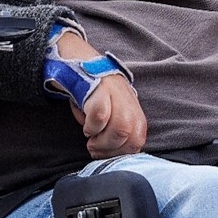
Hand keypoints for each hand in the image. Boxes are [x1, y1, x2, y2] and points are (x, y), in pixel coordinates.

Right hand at [52, 29, 147, 157]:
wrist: (79, 62)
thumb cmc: (93, 94)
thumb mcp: (110, 112)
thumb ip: (115, 130)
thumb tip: (110, 152)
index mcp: (134, 110)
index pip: (139, 140)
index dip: (121, 153)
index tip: (104, 154)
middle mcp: (129, 102)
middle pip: (132, 137)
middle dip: (111, 150)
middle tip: (94, 149)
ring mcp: (116, 94)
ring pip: (121, 129)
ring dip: (102, 141)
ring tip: (90, 140)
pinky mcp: (101, 89)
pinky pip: (101, 115)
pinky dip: (92, 127)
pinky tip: (85, 126)